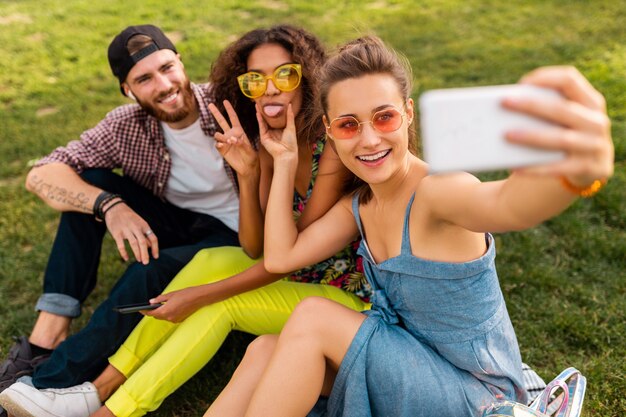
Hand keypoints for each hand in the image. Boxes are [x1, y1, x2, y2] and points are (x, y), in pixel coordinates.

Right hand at [103, 201, 157, 263]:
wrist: (115, 208)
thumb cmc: (129, 218)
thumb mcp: (140, 223)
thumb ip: (144, 234)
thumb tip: (149, 247)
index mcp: (144, 225)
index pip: (153, 238)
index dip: (155, 248)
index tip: (155, 257)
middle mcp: (136, 227)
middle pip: (143, 242)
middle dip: (145, 254)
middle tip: (146, 263)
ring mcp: (126, 229)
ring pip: (133, 243)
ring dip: (137, 253)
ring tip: (139, 260)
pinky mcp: (117, 233)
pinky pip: (121, 245)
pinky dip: (124, 253)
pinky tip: (126, 258)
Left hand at [141, 286, 208, 322]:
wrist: (200, 298)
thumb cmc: (186, 294)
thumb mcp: (171, 295)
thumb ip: (160, 299)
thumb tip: (152, 301)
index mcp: (165, 311)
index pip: (151, 313)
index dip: (144, 311)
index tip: (140, 309)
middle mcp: (169, 318)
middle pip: (157, 316)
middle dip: (154, 311)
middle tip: (152, 304)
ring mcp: (175, 320)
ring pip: (164, 317)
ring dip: (162, 312)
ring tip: (163, 304)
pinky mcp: (180, 320)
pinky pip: (170, 317)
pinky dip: (169, 313)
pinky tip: (171, 307)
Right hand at [208, 100, 258, 177]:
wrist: (247, 167)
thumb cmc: (250, 157)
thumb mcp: (249, 149)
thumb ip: (241, 143)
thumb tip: (231, 139)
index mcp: (239, 131)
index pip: (233, 118)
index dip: (229, 109)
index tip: (225, 101)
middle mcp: (230, 134)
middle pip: (222, 121)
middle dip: (216, 113)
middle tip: (210, 104)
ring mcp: (225, 142)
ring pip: (217, 134)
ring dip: (221, 136)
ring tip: (227, 141)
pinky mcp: (222, 150)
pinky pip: (217, 144)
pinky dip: (219, 144)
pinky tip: (223, 146)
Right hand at [257, 103, 297, 162]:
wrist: (286, 153)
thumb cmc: (291, 142)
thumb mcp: (291, 126)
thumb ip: (289, 116)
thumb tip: (290, 105)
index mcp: (280, 128)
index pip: (275, 117)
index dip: (273, 110)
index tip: (271, 102)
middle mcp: (273, 130)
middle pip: (268, 119)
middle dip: (264, 111)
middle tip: (262, 101)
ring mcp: (268, 134)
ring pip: (263, 121)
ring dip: (260, 113)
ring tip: (257, 105)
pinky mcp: (264, 137)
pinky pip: (261, 127)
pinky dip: (259, 120)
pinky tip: (257, 113)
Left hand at [503, 66, 613, 186]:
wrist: (592, 167)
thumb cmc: (566, 134)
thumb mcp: (566, 119)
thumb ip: (547, 109)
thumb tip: (509, 105)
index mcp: (591, 102)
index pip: (569, 80)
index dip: (545, 78)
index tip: (521, 83)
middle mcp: (597, 122)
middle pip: (562, 109)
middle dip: (532, 105)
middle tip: (504, 102)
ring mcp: (595, 146)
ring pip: (561, 139)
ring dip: (531, 136)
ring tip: (506, 135)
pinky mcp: (589, 169)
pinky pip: (558, 168)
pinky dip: (535, 168)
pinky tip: (514, 167)